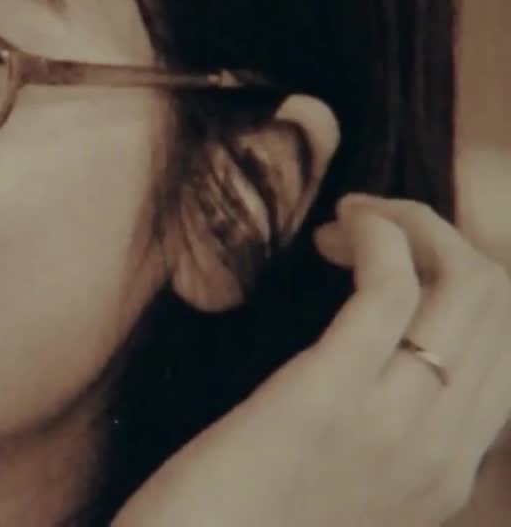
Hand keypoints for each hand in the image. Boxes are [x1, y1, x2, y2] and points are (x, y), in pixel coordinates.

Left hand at [114, 193, 510, 526]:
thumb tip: (375, 359)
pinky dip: (378, 236)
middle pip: (499, 307)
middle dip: (441, 241)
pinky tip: (337, 232)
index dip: (458, 286)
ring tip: (349, 224)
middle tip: (366, 233)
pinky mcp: (327, 396)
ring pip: (468, 287)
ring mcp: (395, 425)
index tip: (391, 267)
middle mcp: (442, 452)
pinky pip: (391, 290)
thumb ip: (376, 434)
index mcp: (447, 475)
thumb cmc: (239, 519)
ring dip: (411, 225)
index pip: (506, 352)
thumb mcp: (337, 485)